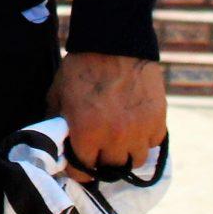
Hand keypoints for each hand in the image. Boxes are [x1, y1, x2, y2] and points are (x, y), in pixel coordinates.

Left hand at [47, 53, 166, 180]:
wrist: (114, 42)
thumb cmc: (81, 67)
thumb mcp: (57, 94)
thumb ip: (56, 122)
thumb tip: (54, 143)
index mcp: (86, 133)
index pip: (83, 171)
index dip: (79, 169)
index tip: (79, 164)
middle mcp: (115, 137)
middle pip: (111, 169)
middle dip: (102, 162)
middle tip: (99, 152)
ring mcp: (139, 130)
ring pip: (135, 160)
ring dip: (125, 154)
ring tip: (119, 142)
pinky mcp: (157, 119)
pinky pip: (153, 143)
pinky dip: (144, 139)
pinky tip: (135, 128)